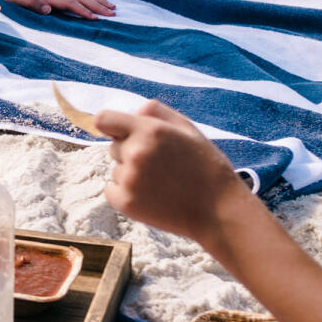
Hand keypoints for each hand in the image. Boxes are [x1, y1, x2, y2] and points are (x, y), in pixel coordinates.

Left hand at [1, 0, 117, 19]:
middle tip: (112, 14)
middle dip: (98, 6)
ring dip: (99, 1)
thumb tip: (48, 9)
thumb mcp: (18, 0)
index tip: (95, 18)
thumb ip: (32, 4)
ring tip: (113, 7)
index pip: (71, 4)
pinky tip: (102, 0)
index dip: (83, 11)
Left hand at [100, 99, 259, 250]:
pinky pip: (112, 190)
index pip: (104, 119)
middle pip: (113, 147)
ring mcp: (129, 179)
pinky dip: (125, 193)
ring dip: (131, 174)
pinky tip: (151, 196)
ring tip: (161, 183)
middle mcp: (136, 152)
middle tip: (159, 165)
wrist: (218, 209)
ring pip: (116, 169)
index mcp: (150, 130)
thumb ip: (157, 112)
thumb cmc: (205, 166)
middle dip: (130, 152)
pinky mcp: (125, 202)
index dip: (111, 126)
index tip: (118, 133)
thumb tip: (132, 112)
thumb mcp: (188, 128)